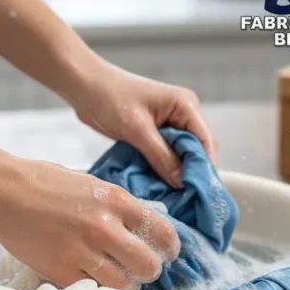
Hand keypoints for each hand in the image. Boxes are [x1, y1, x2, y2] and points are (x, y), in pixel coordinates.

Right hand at [0, 159, 180, 289]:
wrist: (2, 192)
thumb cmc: (42, 183)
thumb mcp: (90, 183)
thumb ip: (116, 204)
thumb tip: (140, 225)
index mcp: (115, 199)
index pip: (162, 233)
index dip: (169, 248)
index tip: (166, 253)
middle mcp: (103, 226)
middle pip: (148, 265)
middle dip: (149, 270)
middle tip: (141, 269)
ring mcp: (81, 251)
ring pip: (124, 284)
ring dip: (125, 284)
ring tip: (117, 277)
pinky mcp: (60, 270)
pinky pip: (91, 289)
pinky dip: (95, 287)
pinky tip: (90, 277)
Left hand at [73, 65, 218, 187]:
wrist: (83, 86)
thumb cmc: (109, 97)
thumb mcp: (136, 129)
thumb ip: (161, 156)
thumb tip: (182, 182)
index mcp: (186, 106)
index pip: (206, 143)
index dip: (204, 169)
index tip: (198, 195)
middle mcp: (182, 115)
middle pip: (195, 151)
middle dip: (189, 175)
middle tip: (184, 202)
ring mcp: (167, 125)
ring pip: (179, 156)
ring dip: (174, 175)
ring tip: (170, 199)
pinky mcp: (152, 134)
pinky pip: (163, 156)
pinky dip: (160, 170)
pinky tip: (155, 187)